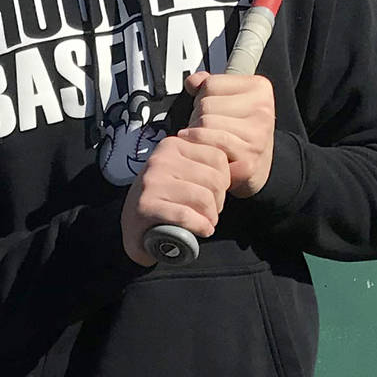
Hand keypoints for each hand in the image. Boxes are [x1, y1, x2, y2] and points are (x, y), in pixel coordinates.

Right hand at [123, 123, 230, 264]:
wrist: (133, 229)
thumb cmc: (165, 202)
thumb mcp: (184, 174)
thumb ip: (207, 167)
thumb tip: (244, 167)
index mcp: (173, 145)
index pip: (219, 157)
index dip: (225, 181)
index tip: (214, 195)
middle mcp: (161, 159)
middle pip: (215, 178)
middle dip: (219, 201)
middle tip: (211, 213)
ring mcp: (152, 181)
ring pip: (204, 198)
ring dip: (211, 216)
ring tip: (206, 222)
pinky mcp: (146, 206)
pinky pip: (186, 215)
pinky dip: (200, 226)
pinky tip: (201, 231)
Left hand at [179, 69, 274, 196]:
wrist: (258, 169)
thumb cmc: (241, 134)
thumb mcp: (229, 101)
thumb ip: (209, 86)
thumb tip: (192, 82)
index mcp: (259, 88)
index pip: (210, 84)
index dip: (202, 98)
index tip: (213, 111)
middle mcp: (263, 110)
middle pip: (205, 105)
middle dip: (197, 118)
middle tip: (207, 130)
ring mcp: (258, 135)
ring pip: (205, 124)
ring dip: (196, 136)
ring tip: (207, 142)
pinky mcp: (248, 159)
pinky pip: (211, 145)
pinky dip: (201, 150)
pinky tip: (207, 153)